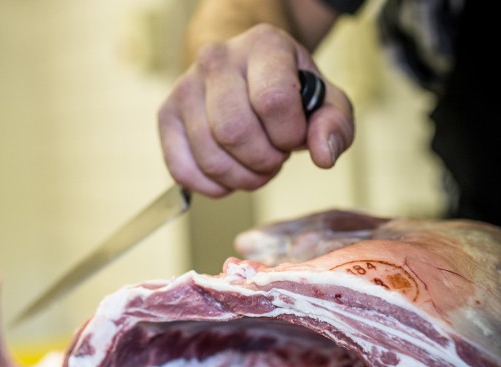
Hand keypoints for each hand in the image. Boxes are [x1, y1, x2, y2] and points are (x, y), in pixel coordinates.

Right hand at [158, 24, 354, 196]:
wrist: (244, 73)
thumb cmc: (286, 91)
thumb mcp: (323, 101)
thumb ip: (334, 126)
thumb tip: (323, 156)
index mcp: (262, 45)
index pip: (272, 101)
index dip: (288, 135)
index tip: (293, 138)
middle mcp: (216, 60)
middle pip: (234, 132)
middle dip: (262, 161)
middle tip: (273, 159)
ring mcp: (185, 88)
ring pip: (210, 157)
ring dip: (240, 178)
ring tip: (253, 166)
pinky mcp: (166, 117)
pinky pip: (182, 170)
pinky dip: (211, 186)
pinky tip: (229, 176)